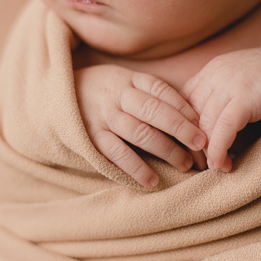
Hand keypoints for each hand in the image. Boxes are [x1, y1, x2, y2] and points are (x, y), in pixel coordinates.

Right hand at [75, 64, 207, 189]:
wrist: (59, 95)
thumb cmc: (104, 90)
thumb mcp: (124, 80)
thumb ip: (150, 93)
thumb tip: (188, 113)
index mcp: (128, 79)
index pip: (161, 90)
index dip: (183, 106)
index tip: (201, 123)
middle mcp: (117, 96)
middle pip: (154, 111)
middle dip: (180, 128)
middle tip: (200, 144)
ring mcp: (104, 117)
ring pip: (140, 133)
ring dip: (165, 149)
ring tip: (185, 164)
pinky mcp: (91, 138)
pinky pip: (117, 154)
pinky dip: (136, 168)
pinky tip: (152, 180)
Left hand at [184, 45, 260, 171]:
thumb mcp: (239, 86)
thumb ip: (220, 100)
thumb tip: (202, 134)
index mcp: (212, 70)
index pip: (182, 102)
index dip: (183, 128)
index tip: (190, 151)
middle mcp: (216, 74)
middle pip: (189, 115)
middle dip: (191, 144)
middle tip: (198, 165)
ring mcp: (229, 83)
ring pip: (204, 124)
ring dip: (206, 152)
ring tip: (214, 167)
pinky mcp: (246, 97)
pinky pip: (222, 129)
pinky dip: (219, 150)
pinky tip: (224, 164)